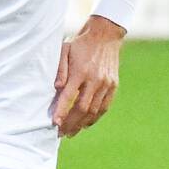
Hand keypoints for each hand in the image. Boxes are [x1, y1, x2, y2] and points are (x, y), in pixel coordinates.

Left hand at [51, 15, 124, 137]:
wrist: (105, 35)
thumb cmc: (79, 44)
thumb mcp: (64, 50)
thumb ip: (60, 69)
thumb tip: (57, 88)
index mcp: (81, 71)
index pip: (69, 96)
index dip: (61, 111)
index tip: (54, 124)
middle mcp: (95, 79)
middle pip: (82, 108)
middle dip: (70, 123)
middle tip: (61, 133)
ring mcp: (106, 83)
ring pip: (94, 110)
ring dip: (82, 124)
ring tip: (71, 132)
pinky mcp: (113, 85)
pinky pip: (104, 107)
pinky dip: (94, 118)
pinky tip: (85, 124)